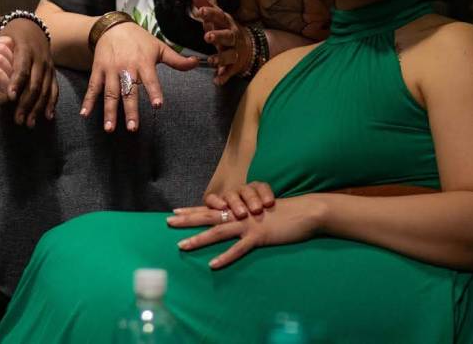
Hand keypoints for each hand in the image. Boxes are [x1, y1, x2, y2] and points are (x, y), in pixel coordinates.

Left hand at [0, 18, 57, 127]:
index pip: (22, 69)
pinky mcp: (52, 72)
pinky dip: (51, 103)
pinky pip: (54, 90)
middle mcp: (39, 59)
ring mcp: (48, 66)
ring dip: (37, 108)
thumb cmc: (12, 34)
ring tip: (29, 123)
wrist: (33, 27)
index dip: (16, 83)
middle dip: (26, 104)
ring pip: (45, 90)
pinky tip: (47, 116)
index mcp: (25, 49)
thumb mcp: (2, 35)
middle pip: (34, 84)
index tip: (9, 97)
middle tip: (18, 120)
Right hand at [82, 20, 198, 132]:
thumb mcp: (159, 46)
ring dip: (109, 111)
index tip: (158, 105)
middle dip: (130, 110)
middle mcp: (126, 68)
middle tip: (133, 128)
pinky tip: (84, 114)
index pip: (151, 79)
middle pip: (129, 92)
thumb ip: (176, 59)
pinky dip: (88, 101)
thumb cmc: (139, 39)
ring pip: (110, 93)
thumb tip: (198, 63)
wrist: (113, 27)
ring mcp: (110, 70)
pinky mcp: (98, 70)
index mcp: (143, 62)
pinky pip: (93, 87)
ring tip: (110, 129)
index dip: (154, 91)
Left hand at [167, 195, 321, 268]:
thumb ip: (246, 215)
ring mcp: (248, 225)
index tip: (175, 211)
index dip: (193, 210)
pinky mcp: (259, 236)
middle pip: (208, 216)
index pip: (211, 208)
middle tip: (168, 221)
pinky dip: (225, 257)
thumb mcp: (260, 212)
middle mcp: (240, 214)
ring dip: (199, 239)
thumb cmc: (283, 213)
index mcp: (239, 208)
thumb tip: (232, 220)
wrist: (304, 212)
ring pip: (218, 232)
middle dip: (187, 219)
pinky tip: (213, 265)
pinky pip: (239, 249)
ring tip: (182, 245)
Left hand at [190, 0, 252, 84]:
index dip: (211, 14)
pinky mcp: (234, 66)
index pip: (220, 17)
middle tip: (207, 37)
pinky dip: (224, 77)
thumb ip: (205, 4)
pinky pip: (229, 72)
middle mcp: (232, 37)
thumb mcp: (217, 17)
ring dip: (220, 58)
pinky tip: (217, 81)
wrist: (248, 47)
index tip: (201, 11)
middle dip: (218, 36)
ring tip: (211, 61)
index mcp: (227, 24)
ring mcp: (234, 52)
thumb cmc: (226, 29)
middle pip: (227, 36)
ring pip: (229, 56)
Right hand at [203, 181, 275, 220]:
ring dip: (236, 202)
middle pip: (246, 190)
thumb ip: (282, 211)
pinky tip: (221, 209)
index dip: (265, 193)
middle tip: (256, 210)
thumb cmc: (260, 219)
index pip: (261, 186)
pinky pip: (211, 199)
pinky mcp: (213, 204)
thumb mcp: (271, 212)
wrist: (216, 218)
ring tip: (242, 213)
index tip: (269, 203)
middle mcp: (240, 193)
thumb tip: (304, 212)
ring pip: (231, 194)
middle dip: (251, 199)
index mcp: (254, 191)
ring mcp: (227, 198)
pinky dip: (216, 202)